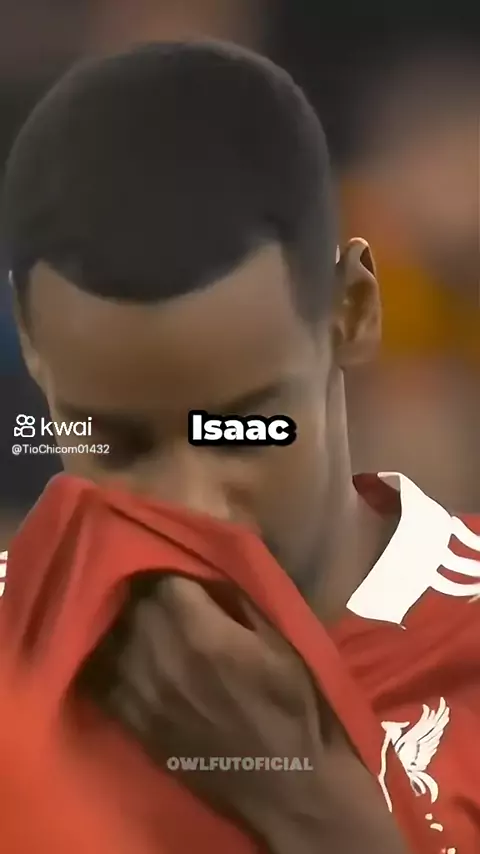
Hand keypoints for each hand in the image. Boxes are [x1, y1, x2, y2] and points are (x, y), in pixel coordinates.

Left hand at [103, 577, 408, 853]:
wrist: (286, 783)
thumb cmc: (295, 705)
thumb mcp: (281, 640)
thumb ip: (240, 598)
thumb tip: (211, 567)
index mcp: (202, 634)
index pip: (165, 580)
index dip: (179, 575)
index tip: (191, 580)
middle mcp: (161, 658)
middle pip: (136, 604)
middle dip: (153, 595)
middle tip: (172, 600)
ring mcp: (142, 693)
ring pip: (115, 636)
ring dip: (131, 625)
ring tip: (150, 626)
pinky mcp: (133, 722)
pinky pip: (104, 676)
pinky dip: (114, 659)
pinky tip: (133, 657)